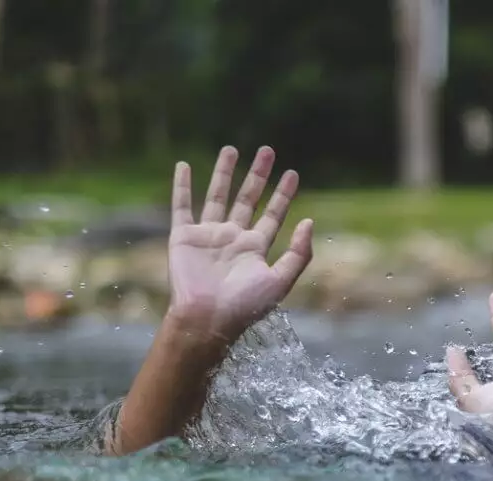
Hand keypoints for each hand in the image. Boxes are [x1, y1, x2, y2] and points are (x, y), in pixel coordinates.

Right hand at [166, 146, 313, 342]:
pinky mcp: (183, 237)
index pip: (273, 215)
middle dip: (258, 176)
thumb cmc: (244, 306)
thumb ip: (299, 253)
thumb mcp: (280, 281)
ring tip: (231, 149)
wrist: (206, 319)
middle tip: (267, 150)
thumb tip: (310, 221)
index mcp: (255, 249)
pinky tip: (183, 166)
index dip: (283, 195)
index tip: (292, 173)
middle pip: (247, 199)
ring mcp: (208, 236)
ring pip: (217, 196)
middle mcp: (233, 239)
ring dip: (224, 173)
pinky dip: (182, 186)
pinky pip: (182, 206)